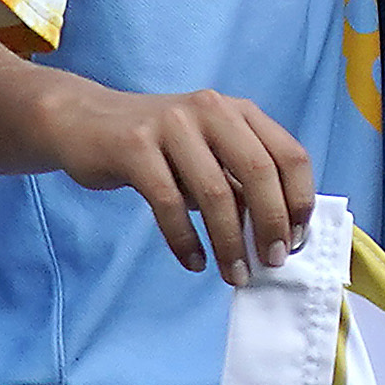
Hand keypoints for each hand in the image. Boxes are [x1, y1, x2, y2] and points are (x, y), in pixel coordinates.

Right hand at [51, 82, 314, 275]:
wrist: (84, 121)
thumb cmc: (158, 146)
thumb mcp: (208, 154)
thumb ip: (240, 183)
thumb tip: (276, 235)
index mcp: (239, 111)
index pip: (290, 155)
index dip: (300, 201)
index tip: (297, 240)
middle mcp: (212, 110)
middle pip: (259, 172)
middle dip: (271, 224)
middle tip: (272, 262)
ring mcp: (172, 124)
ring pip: (215, 192)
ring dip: (229, 242)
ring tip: (234, 274)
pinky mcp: (134, 146)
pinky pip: (169, 203)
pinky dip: (185, 240)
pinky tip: (194, 262)